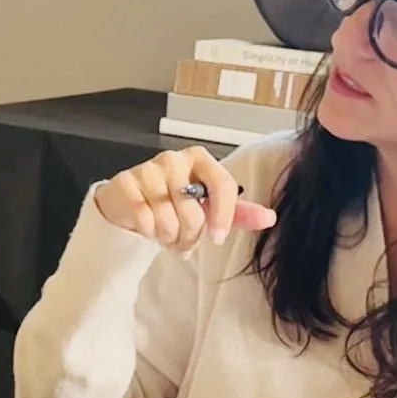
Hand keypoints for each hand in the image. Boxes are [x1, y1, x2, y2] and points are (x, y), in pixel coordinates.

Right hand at [95, 148, 277, 251]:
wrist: (131, 201)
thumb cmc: (173, 201)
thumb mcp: (208, 206)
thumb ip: (238, 212)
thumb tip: (270, 218)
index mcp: (199, 158)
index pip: (223, 185)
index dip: (223, 217)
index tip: (218, 238)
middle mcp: (173, 159)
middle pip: (194, 212)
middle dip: (190, 236)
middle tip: (184, 239)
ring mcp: (147, 169)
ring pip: (168, 221)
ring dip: (169, 238)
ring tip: (166, 234)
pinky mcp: (126, 183)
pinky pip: (145, 221)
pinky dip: (149, 233)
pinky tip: (149, 228)